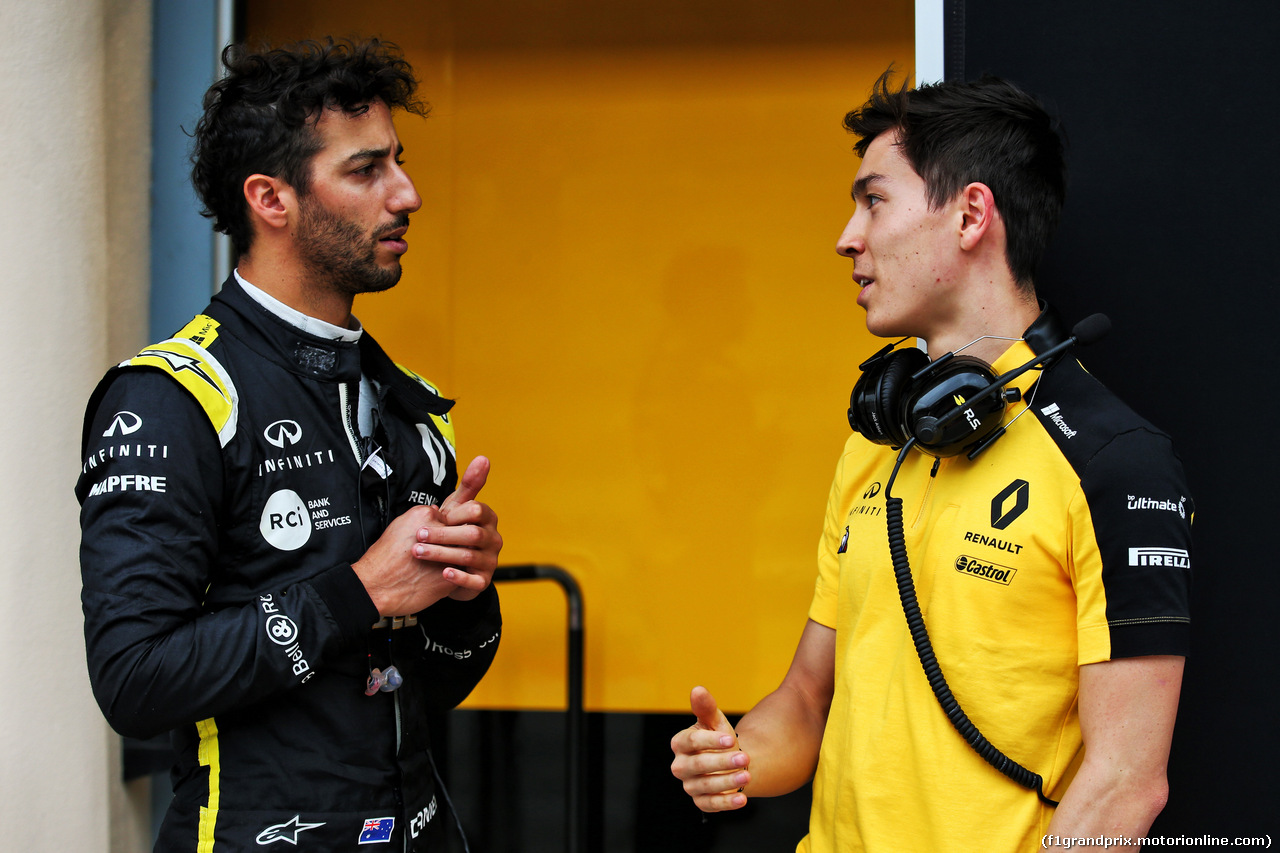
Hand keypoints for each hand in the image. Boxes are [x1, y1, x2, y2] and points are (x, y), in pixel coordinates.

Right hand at [352, 503, 460, 615]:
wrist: (375, 587)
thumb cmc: (383, 561)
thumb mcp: (397, 527)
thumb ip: (420, 519)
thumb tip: (436, 511)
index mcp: (425, 516)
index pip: (449, 517)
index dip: (446, 530)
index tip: (439, 539)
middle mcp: (439, 532)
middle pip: (459, 533)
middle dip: (454, 544)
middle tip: (441, 553)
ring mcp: (447, 553)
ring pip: (463, 553)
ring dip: (456, 560)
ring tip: (437, 567)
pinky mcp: (449, 575)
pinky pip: (460, 573)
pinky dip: (453, 577)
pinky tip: (438, 579)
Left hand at [413, 456, 501, 600]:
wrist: (447, 565)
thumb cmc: (451, 531)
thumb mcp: (457, 507)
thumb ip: (470, 484)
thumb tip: (484, 457)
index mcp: (488, 519)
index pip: (476, 511)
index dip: (454, 514)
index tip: (433, 516)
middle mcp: (494, 540)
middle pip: (472, 535)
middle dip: (443, 534)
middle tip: (419, 535)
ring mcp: (490, 562)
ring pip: (468, 557)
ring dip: (441, 554)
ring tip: (419, 552)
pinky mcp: (482, 582)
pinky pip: (473, 581)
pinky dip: (457, 576)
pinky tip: (441, 573)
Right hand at [670, 686, 750, 811]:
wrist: (731, 761)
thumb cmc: (720, 738)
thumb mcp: (715, 722)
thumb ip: (706, 707)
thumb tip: (697, 689)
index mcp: (680, 743)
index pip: (691, 742)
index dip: (710, 741)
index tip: (730, 738)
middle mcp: (681, 766)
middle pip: (698, 765)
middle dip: (722, 762)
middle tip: (744, 758)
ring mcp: (690, 785)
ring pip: (706, 786)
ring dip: (728, 782)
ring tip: (748, 775)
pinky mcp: (701, 802)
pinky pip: (711, 805)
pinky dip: (727, 804)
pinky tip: (743, 799)